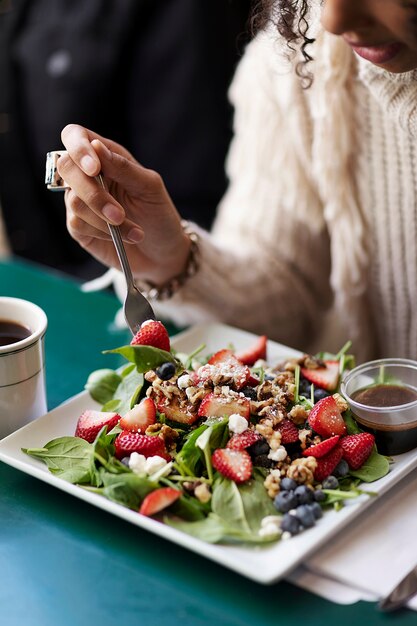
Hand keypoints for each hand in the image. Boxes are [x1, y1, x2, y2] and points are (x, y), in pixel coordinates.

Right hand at [58, 124, 190, 284]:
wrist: (162, 252)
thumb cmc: (159, 214)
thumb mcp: (150, 187)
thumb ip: (123, 167)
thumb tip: (96, 146)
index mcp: (104, 157)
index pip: (75, 136)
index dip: (78, 147)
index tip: (94, 168)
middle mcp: (87, 176)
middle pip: (66, 168)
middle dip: (93, 194)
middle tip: (118, 214)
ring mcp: (80, 201)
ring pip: (75, 201)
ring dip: (105, 219)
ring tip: (134, 231)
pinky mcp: (79, 227)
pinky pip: (78, 223)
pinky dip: (103, 232)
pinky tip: (123, 238)